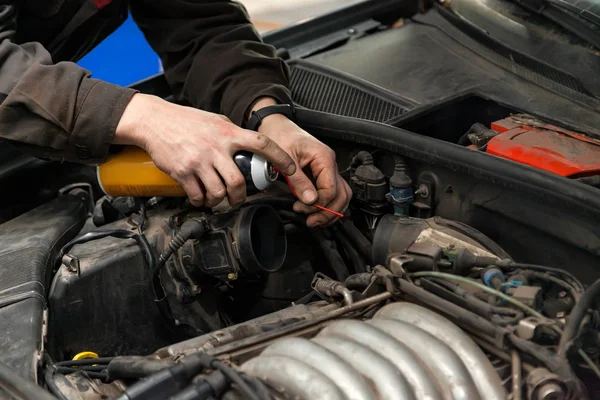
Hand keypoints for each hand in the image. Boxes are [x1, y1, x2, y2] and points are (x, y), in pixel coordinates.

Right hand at [114, 93, 296, 206]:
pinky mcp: (182, 172)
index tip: (291, 169)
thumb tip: (249, 146)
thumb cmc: (185, 120)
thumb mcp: (215, 120)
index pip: (261, 144)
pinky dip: (201, 201)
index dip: (280, 158)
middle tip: (238, 200)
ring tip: (217, 200)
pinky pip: (197, 195)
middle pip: (238, 182)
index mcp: (228, 133)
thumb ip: (232, 133)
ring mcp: (199, 161)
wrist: (154, 121)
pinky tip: (200, 198)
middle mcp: (215, 147)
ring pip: (218, 192)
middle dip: (240, 198)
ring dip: (219, 202)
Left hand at [252, 101, 351, 226]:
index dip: (318, 203)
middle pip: (341, 194)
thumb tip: (310, 201)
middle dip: (327, 211)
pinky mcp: (321, 173)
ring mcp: (327, 169)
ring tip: (313, 220)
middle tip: (311, 221)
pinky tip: (314, 211)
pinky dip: (326, 204)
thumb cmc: (279, 136)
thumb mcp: (285, 159)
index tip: (301, 208)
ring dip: (329, 210)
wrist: (274, 125)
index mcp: (324, 158)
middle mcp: (330, 163)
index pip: (331, 189)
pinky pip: (331, 191)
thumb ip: (298, 181)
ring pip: (340, 195)